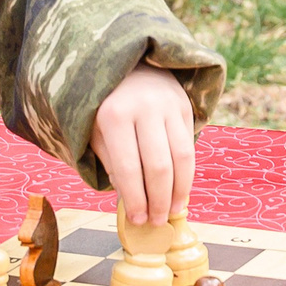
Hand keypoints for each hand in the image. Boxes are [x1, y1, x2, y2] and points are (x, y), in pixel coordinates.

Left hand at [92, 63, 196, 226]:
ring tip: (172, 211)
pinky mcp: (185, 105)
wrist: (127, 63)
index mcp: (115, 115)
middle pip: (159, 166)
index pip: (128, 167)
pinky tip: (180, 190)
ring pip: (182, 157)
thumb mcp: (96, 133)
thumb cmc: (105, 106)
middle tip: (156, 222)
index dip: (135, 198)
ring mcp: (169, 104)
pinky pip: (190, 145)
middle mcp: (145, 108)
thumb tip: (132, 200)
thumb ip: (112, 164)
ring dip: (179, 190)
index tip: (138, 220)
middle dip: (158, 200)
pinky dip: (187, 172)